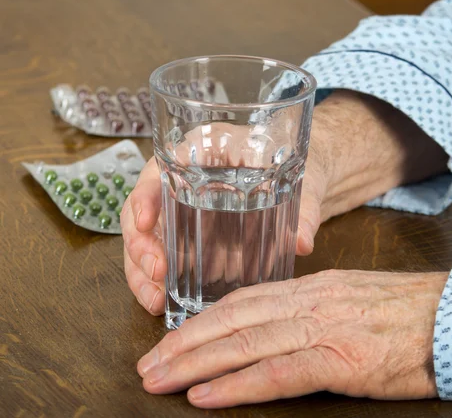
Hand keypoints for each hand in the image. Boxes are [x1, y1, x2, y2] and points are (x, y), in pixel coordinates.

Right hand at [122, 90, 447, 314]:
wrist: (311, 174)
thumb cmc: (303, 162)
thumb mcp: (306, 177)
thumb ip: (305, 208)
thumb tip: (303, 242)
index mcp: (203, 151)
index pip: (159, 169)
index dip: (144, 197)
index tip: (142, 222)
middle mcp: (185, 180)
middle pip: (142, 211)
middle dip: (140, 246)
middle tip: (156, 274)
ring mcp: (187, 209)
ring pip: (148, 238)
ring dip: (143, 271)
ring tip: (156, 300)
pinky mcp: (196, 235)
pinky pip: (168, 254)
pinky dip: (161, 279)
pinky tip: (166, 300)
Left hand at [136, 269, 448, 407]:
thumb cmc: (412, 313)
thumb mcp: (355, 300)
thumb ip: (316, 310)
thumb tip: (280, 326)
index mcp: (314, 289)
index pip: (244, 301)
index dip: (203, 321)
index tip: (173, 338)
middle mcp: (311, 302)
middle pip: (234, 319)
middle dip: (185, 343)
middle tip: (148, 364)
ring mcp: (325, 328)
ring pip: (246, 342)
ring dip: (197, 363)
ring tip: (160, 379)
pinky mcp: (343, 359)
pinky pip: (279, 373)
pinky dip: (238, 385)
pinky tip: (207, 396)